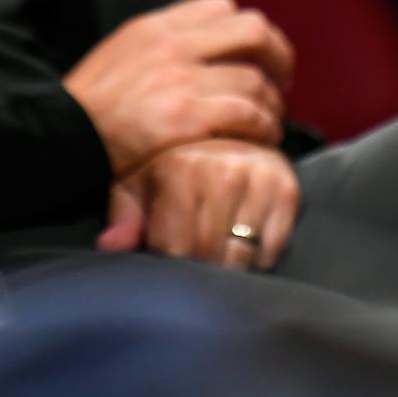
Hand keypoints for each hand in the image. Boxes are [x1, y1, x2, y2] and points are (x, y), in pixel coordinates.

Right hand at [64, 0, 293, 173]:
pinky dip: (263, 126)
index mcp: (153, 27)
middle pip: (252, 29)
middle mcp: (171, 44)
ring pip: (255, 77)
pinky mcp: (186, 117)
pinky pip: (248, 113)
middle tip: (280, 82)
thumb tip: (196, 50)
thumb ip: (156, 51)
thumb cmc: (84, 111)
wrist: (53, 140)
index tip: (255, 55)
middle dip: (277, 54)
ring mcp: (180, 79)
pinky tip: (260, 141)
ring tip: (269, 122)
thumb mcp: (116, 59)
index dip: (248, 32)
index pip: (220, 6)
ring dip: (271, 102)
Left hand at [94, 139, 300, 270]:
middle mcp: (222, 171)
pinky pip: (271, 250)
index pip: (173, 248)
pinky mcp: (287, 190)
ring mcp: (258, 180)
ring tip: (217, 248)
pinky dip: (258, 258)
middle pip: (207, 255)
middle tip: (194, 256)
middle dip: (198, 266)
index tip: (168, 251)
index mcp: (180, 168)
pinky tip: (245, 240)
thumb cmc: (175, 162)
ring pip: (241, 257)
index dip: (168, 259)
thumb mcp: (139, 179)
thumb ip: (124, 213)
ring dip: (228, 265)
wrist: (231, 130)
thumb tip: (110, 245)